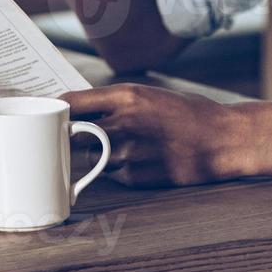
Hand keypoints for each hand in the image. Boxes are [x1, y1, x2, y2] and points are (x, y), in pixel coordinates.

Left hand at [62, 83, 253, 187]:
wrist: (222, 140)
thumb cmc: (187, 113)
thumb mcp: (150, 95)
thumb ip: (115, 102)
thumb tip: (77, 109)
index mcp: (126, 95)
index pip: (71, 101)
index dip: (55, 109)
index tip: (48, 113)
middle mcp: (122, 123)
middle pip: (71, 133)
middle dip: (66, 136)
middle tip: (63, 137)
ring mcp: (127, 153)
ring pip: (89, 157)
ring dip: (91, 155)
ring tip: (114, 148)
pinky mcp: (134, 177)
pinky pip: (110, 174)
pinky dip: (114, 169)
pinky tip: (137, 161)